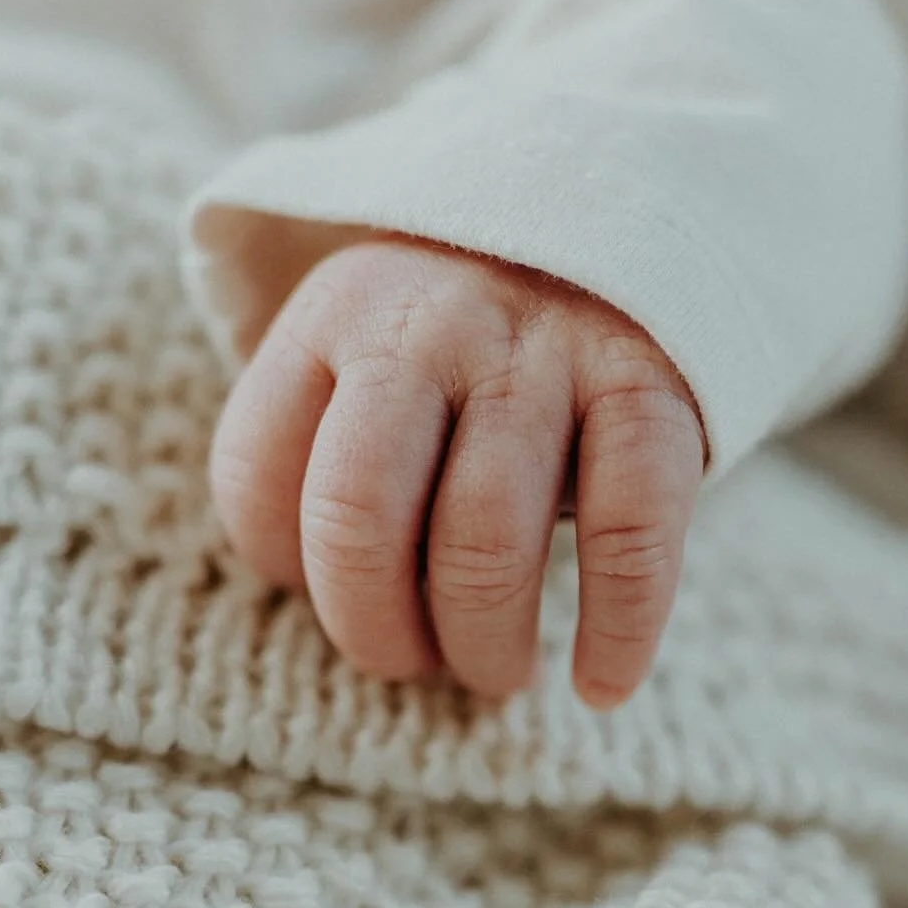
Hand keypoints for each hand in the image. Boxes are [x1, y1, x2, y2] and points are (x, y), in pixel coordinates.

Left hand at [209, 237, 706, 706]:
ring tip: (498, 669)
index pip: (257, 477)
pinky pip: (628, 531)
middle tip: (417, 662)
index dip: (288, 575)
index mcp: (332, 316)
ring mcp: (543, 346)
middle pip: (357, 517)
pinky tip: (602, 684)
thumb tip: (337, 613)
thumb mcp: (381, 361)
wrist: (637, 222)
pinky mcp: (650, 381)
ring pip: (485, 538)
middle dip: (375, 631)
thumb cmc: (481, 352)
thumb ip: (335, 456)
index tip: (344, 602)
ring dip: (485, 643)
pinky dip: (617, 629)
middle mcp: (426, 323)